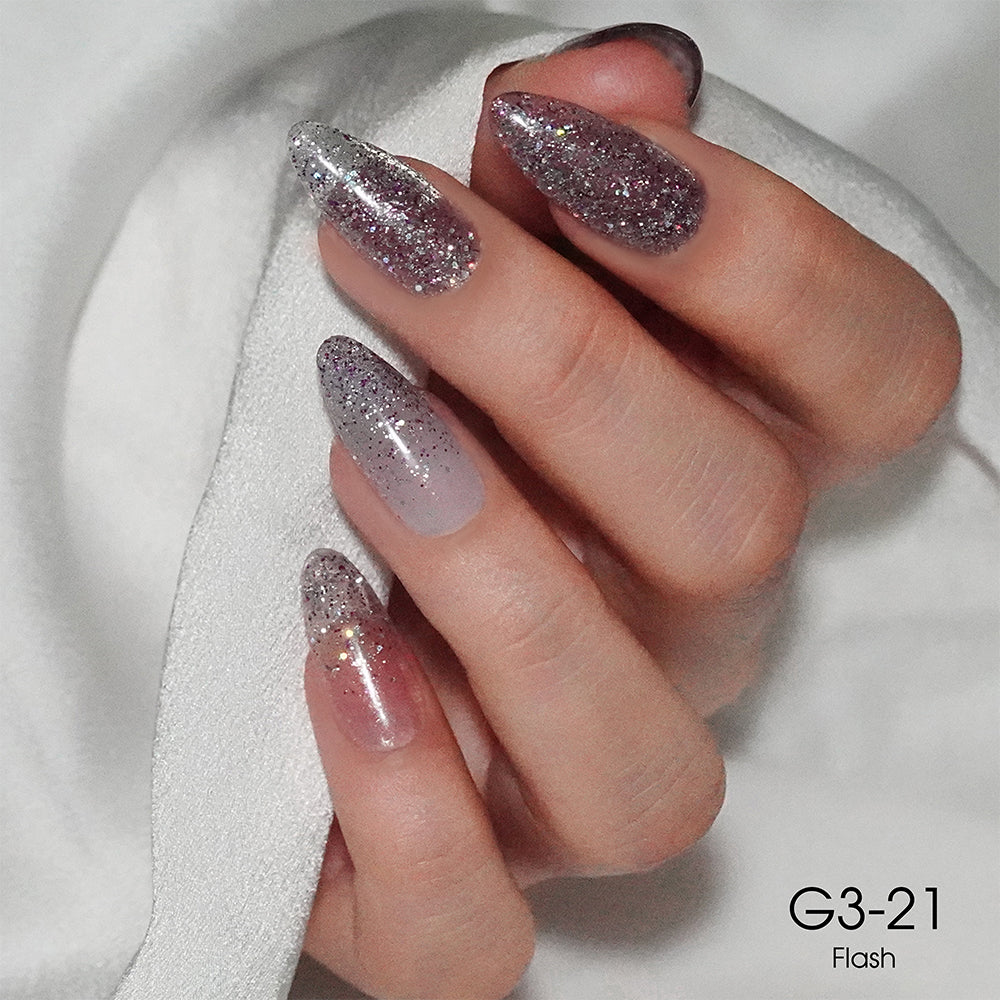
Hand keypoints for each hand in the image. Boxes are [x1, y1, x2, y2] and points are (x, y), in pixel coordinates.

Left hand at [289, 31, 957, 999]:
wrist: (311, 570)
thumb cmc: (430, 399)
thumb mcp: (492, 266)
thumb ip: (560, 169)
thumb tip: (617, 74)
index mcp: (736, 482)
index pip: (874, 378)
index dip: (754, 250)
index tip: (571, 143)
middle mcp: (687, 638)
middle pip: (730, 530)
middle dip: (555, 362)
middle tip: (392, 247)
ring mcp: (574, 772)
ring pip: (634, 766)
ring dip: (493, 575)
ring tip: (362, 436)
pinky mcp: (453, 878)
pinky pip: (467, 929)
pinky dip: (395, 805)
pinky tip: (328, 639)